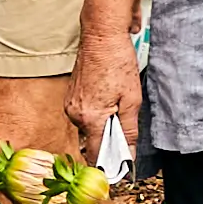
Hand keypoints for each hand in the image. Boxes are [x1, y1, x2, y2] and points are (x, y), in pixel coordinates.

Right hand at [69, 30, 144, 154]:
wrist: (101, 34)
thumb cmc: (118, 62)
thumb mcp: (131, 99)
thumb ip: (128, 130)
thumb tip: (128, 156)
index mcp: (90, 118)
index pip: (96, 155)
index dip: (109, 164)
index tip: (120, 169)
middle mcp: (74, 114)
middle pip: (93, 140)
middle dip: (109, 138)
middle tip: (125, 121)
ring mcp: (70, 105)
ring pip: (90, 127)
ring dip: (104, 123)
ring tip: (117, 102)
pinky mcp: (71, 97)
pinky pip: (85, 114)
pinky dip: (97, 112)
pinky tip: (108, 95)